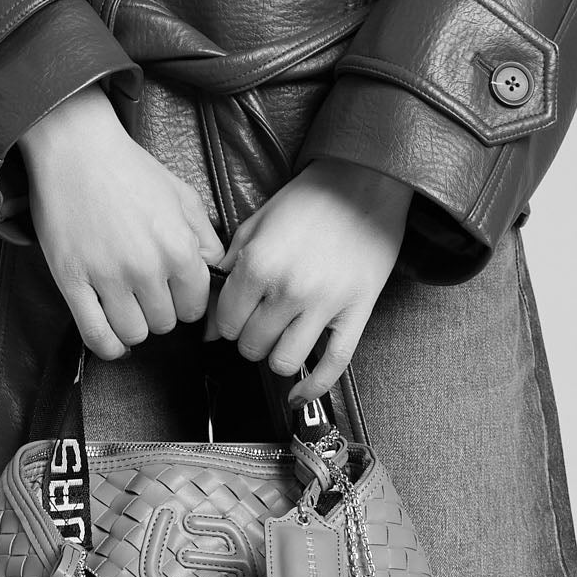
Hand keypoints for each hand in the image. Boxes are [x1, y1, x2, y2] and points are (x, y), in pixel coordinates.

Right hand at [19, 86, 224, 358]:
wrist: (76, 148)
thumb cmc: (130, 170)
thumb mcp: (182, 196)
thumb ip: (206, 238)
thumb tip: (216, 273)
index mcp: (179, 248)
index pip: (196, 308)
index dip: (186, 302)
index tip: (173, 291)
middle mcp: (147, 268)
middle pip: (165, 324)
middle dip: (159, 311)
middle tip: (145, 290)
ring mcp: (108, 278)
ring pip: (134, 334)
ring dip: (133, 325)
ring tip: (127, 304)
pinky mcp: (73, 282)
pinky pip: (97, 337)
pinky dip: (109, 345)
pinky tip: (112, 335)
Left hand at [206, 160, 410, 401]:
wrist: (365, 181)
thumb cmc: (309, 200)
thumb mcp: (256, 223)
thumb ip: (230, 268)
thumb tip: (211, 319)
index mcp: (259, 265)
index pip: (225, 322)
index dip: (226, 323)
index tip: (235, 317)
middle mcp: (288, 290)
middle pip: (251, 347)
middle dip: (250, 339)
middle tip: (260, 323)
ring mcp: (324, 306)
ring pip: (283, 362)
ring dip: (277, 356)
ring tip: (282, 338)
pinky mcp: (355, 315)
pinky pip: (332, 367)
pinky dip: (311, 388)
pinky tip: (297, 394)